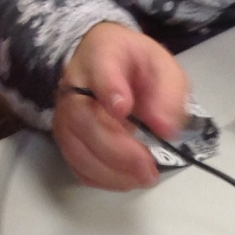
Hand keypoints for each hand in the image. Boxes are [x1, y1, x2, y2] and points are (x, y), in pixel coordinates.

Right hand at [54, 23, 190, 190]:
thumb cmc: (136, 67)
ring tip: (145, 177)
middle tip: (148, 166)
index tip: (123, 108)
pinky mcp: (67, 140)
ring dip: (113, 171)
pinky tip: (128, 179)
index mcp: (102, 55)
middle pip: (83, 119)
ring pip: (78, 148)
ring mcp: (66, 115)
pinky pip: (79, 166)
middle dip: (117, 149)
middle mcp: (74, 85)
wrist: (107, 66)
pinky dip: (105, 179)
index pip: (100, 71)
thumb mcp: (163, 69)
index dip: (109, 90)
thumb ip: (168, 94)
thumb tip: (164, 129)